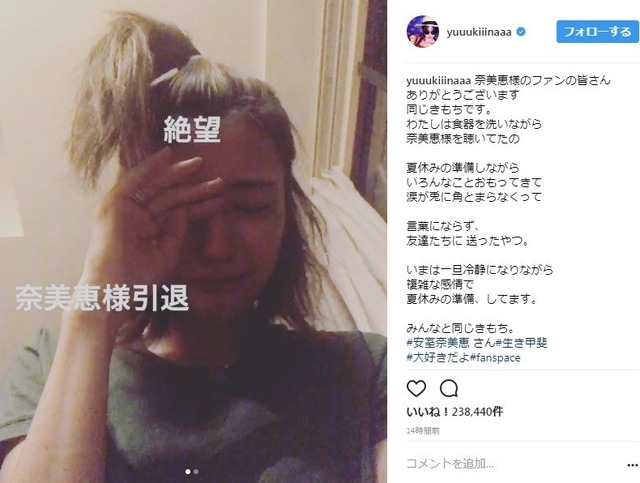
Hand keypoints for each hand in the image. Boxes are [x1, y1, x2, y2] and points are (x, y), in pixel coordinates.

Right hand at [80, 147, 221, 288]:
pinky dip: (149, 167)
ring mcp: (123, 209)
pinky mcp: (113, 205)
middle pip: (169, 196)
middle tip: (218, 180)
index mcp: (147, 228)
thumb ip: (177, 230)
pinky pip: (133, 180)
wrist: (113, 294)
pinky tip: (167, 155)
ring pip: (155, 186)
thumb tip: (186, 208)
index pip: (177, 210)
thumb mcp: (167, 253)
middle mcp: (135, 215)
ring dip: (176, 173)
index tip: (221, 198)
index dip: (199, 204)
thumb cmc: (138, 281)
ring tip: (200, 164)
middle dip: (193, 187)